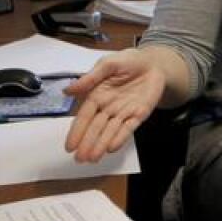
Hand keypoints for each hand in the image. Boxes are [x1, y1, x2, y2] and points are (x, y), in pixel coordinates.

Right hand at [64, 48, 165, 162]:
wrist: (154, 62)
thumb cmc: (128, 61)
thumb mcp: (108, 64)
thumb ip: (90, 78)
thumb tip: (67, 90)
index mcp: (97, 95)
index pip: (84, 117)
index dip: (77, 131)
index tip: (69, 146)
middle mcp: (108, 107)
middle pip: (96, 128)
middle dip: (87, 143)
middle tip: (80, 159)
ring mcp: (123, 112)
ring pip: (110, 131)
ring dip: (101, 145)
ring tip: (92, 158)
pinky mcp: (139, 114)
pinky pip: (129, 128)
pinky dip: (120, 138)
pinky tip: (112, 148)